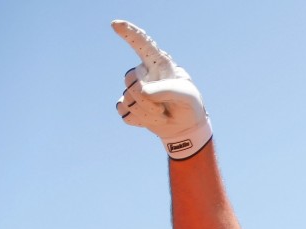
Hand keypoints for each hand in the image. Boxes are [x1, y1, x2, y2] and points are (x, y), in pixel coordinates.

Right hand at [112, 20, 212, 159]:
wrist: (186, 127)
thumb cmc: (189, 105)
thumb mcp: (186, 95)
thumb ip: (167, 90)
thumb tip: (142, 91)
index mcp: (159, 64)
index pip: (142, 44)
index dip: (129, 33)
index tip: (116, 24)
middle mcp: (144, 73)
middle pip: (130, 79)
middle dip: (146, 99)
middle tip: (164, 107)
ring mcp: (134, 89)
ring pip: (128, 99)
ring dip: (147, 112)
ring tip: (162, 113)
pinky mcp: (129, 105)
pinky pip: (124, 112)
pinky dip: (139, 120)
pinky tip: (151, 118)